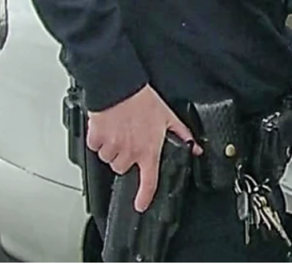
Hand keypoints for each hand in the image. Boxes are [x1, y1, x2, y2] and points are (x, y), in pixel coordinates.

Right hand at [86, 84, 202, 212]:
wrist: (120, 87)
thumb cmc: (143, 100)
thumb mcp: (168, 117)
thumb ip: (182, 134)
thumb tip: (194, 147)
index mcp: (148, 149)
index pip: (148, 180)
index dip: (145, 196)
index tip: (141, 204)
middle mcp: (130, 152)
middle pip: (124, 167)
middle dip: (127, 157)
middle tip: (131, 139)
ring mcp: (112, 147)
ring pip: (110, 158)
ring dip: (114, 149)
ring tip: (121, 130)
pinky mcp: (97, 140)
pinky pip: (96, 148)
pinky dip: (100, 141)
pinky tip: (109, 128)